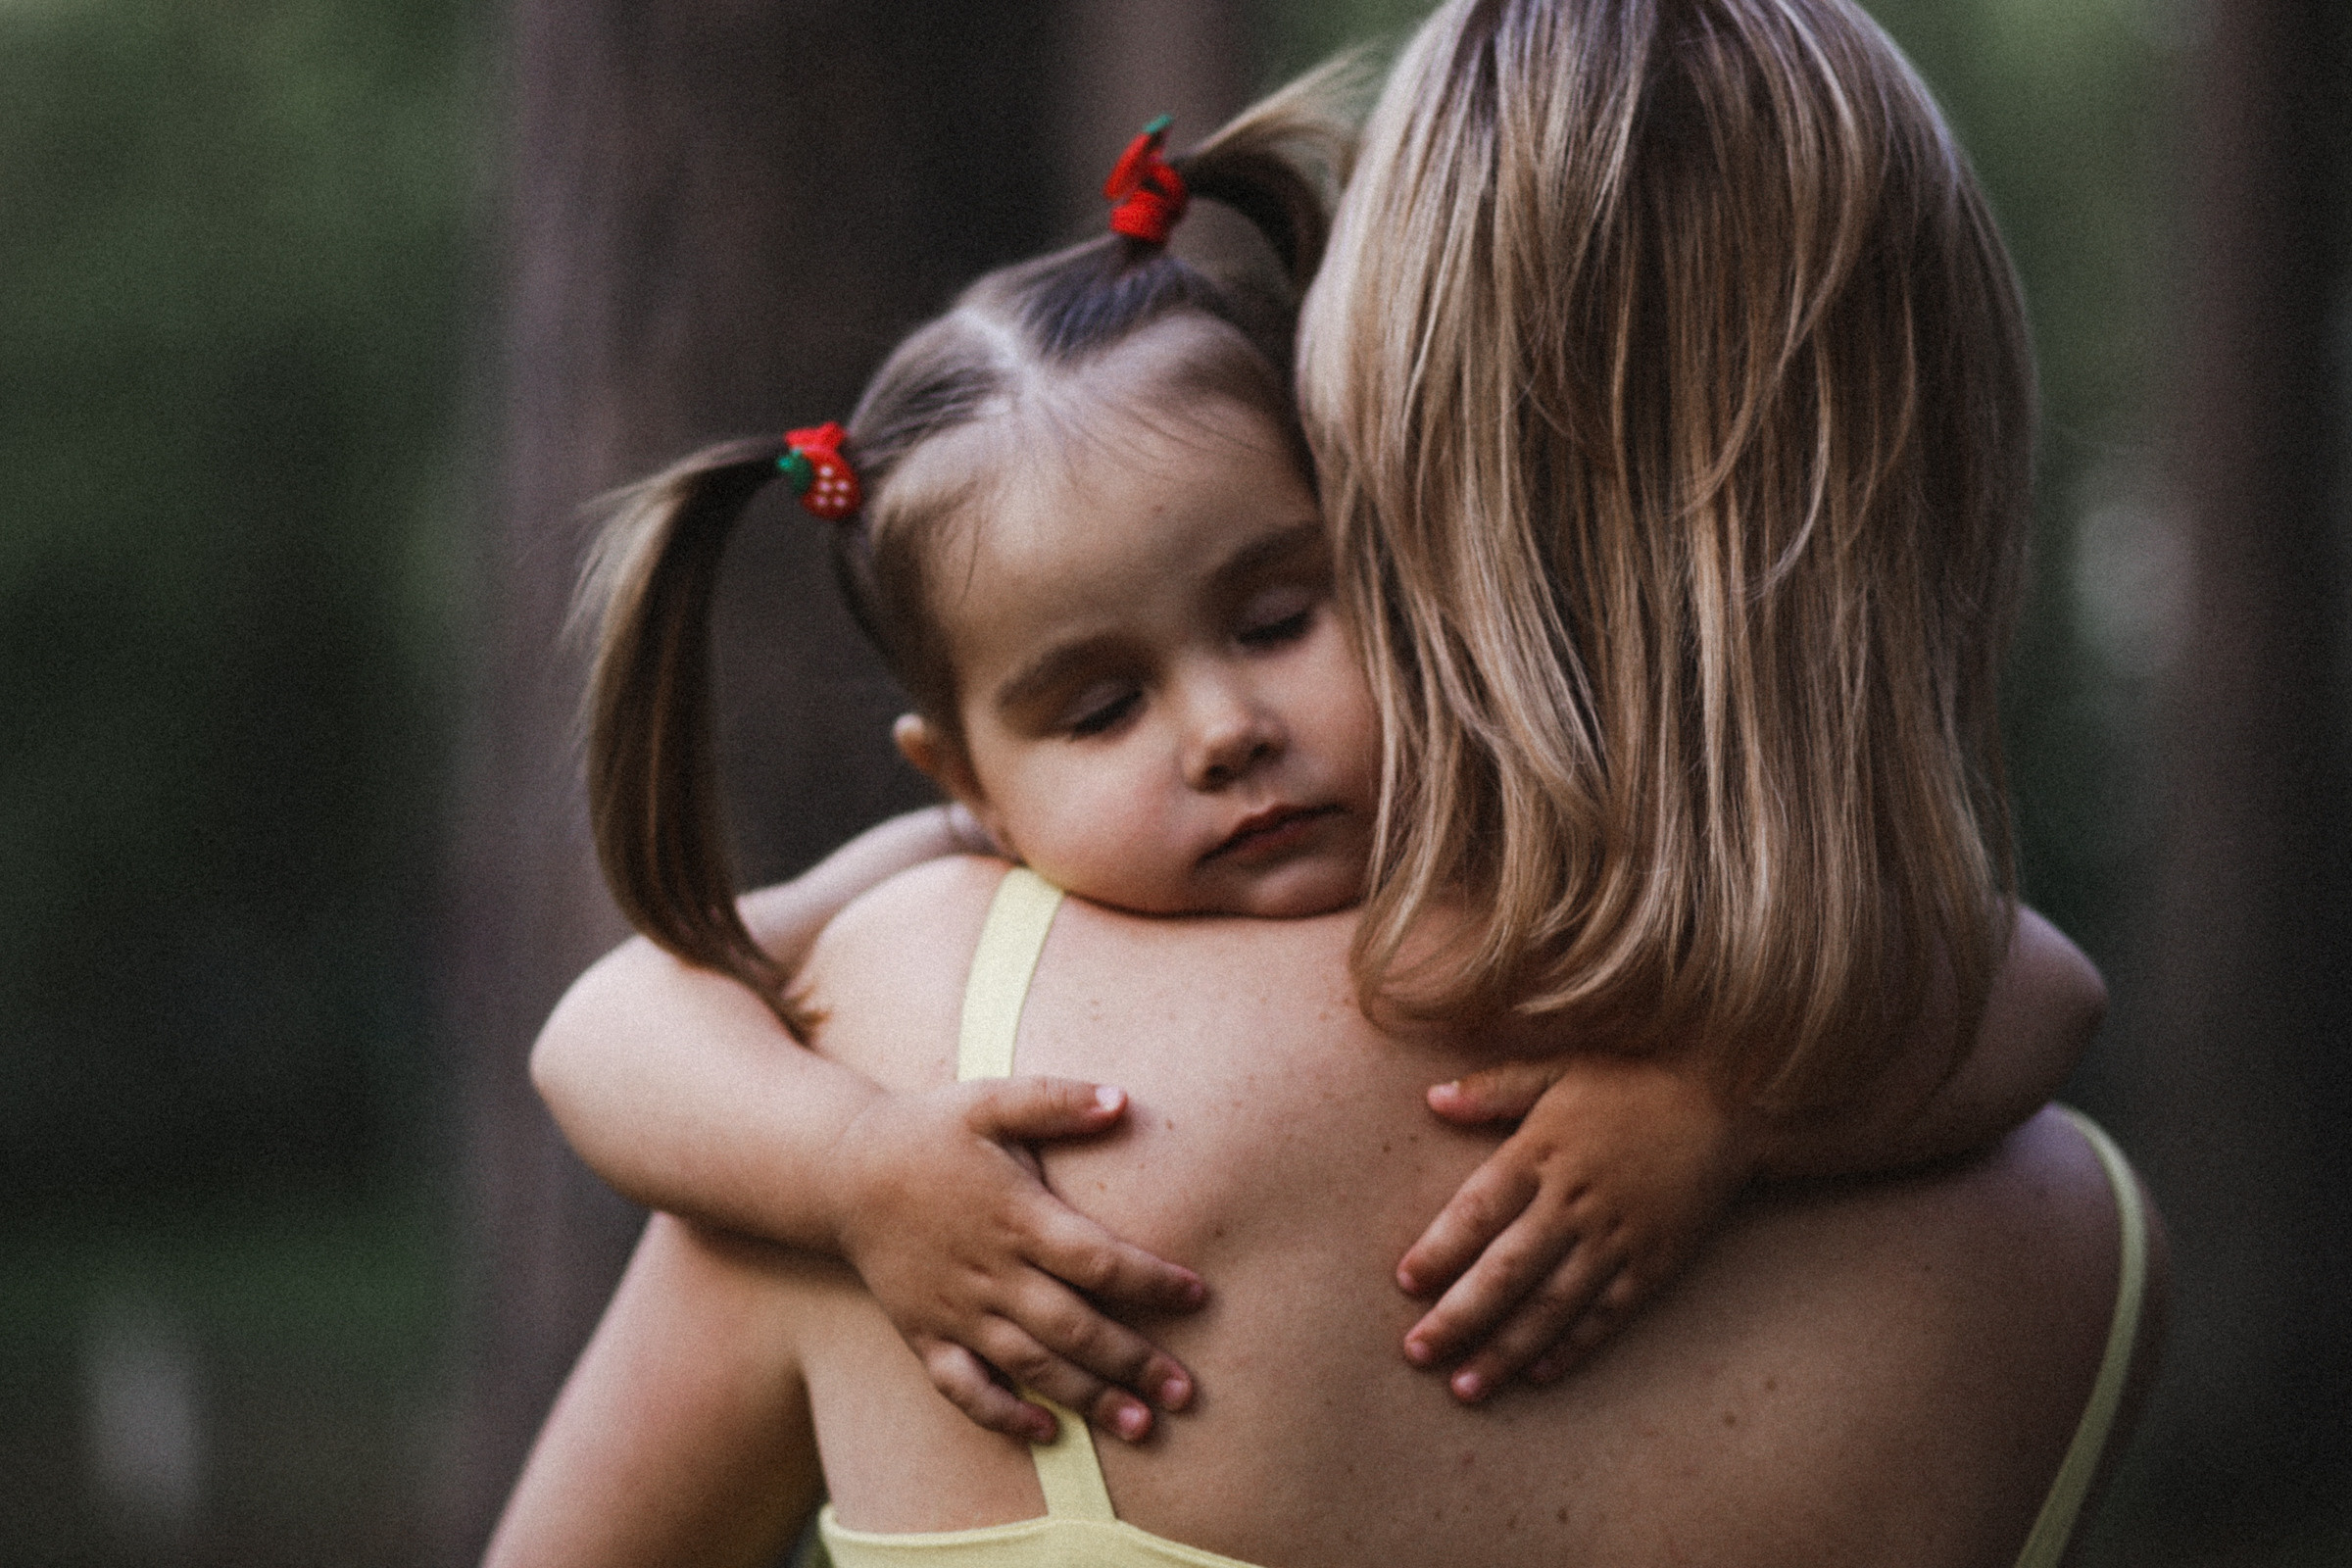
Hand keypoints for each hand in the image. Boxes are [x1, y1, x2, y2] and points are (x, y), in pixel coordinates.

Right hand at [828, 1077, 1205, 1442]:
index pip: (1096, 1260)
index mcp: (1016, 1216)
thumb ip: (1056, 1100)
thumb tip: (1123, 1101)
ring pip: (1030, 1365)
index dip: (1150, 1282)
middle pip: (1072, 1326)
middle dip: (1132, 1361)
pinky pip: (963, 1388)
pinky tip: (1046, 1434)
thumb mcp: (990, 1100)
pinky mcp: (924, 1334)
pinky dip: (1002, 1415)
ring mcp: (956, 1310)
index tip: (1198, 1296)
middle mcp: (990, 1272)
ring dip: (1087, 1397)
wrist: (841, 1170)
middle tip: (1185, 1391)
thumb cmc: (929, 1130)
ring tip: (1142, 1425)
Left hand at [1396, 1054, 1751, 1399]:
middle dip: (1458, 1318)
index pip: (1477, 1210)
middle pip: (1506, 1271)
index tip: (1405, 1283)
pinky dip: (1571, 1348)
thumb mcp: (1560, 1068)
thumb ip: (1494, 1088)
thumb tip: (1432, 1099)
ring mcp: (1616, 1237)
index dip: (1439, 1250)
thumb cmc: (1633, 1080)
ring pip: (1551, 1306)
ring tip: (1465, 1387)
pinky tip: (1537, 1375)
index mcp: (1542, 1152)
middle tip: (1417, 1353)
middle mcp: (1574, 1202)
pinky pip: (1606, 1315)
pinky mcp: (1654, 1263)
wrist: (1730, 1100)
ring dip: (1505, 1349)